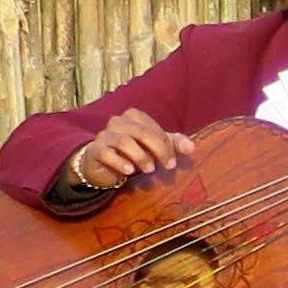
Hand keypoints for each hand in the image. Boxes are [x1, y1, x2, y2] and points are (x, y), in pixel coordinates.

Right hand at [67, 108, 190, 193]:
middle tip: (167, 167)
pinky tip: (129, 171)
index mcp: (134, 117)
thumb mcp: (154, 147)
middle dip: (159, 150)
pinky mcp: (94, 150)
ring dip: (141, 157)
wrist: (102, 164)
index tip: (173, 163)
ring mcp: (104, 135)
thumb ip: (173, 144)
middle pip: (142, 133)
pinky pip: (106, 153)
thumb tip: (192, 148)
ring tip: (150, 170)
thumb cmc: (133, 152)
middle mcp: (117, 122)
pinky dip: (120, 162)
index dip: (167, 146)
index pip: (154, 129)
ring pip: (124, 141)